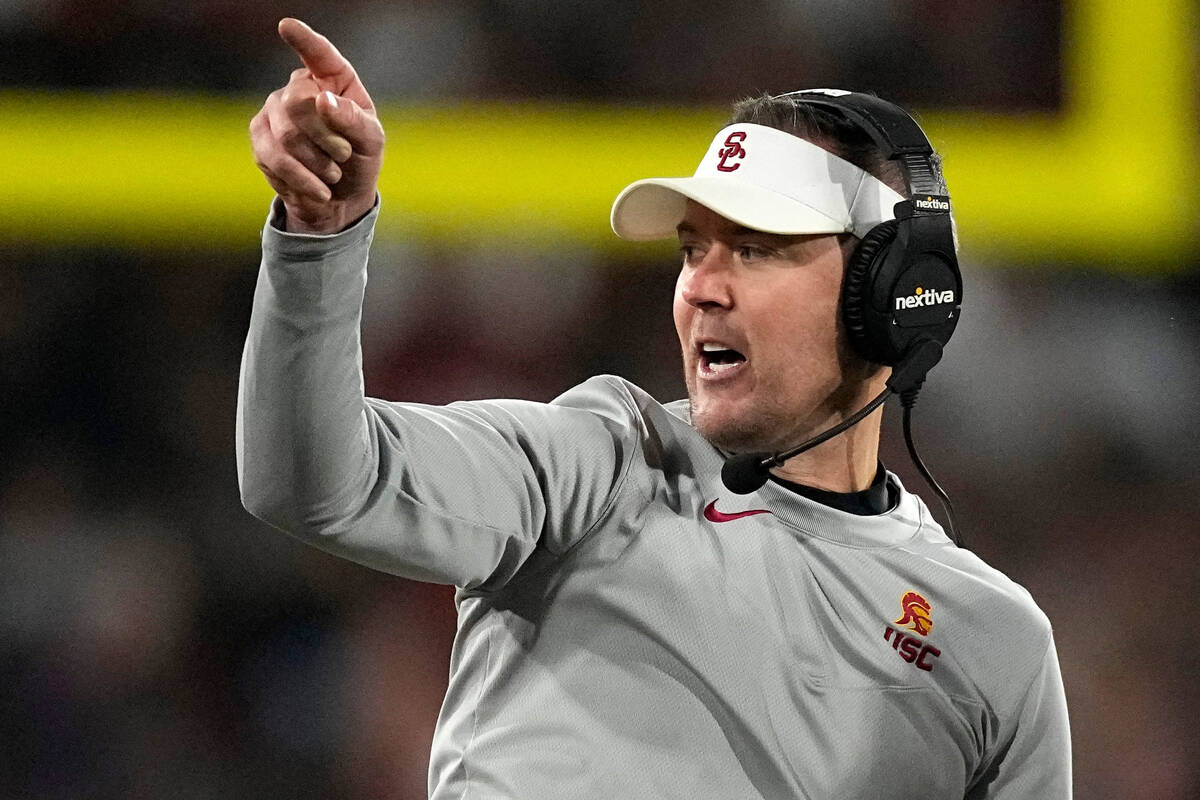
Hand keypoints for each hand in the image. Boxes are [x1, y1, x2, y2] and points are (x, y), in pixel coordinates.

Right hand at [250, 18, 384, 233]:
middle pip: (298, 102)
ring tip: (333, 174)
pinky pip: (275, 158)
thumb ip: (355, 121)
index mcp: (332, 79)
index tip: (287, 26)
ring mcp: (273, 111)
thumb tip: (324, 100)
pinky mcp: (259, 139)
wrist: (339, 198)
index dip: (304, 39)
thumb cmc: (359, 160)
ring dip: (317, 163)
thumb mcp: (371, 142)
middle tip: (344, 155)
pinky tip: (317, 187)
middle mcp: (298, 88)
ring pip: (286, 135)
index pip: (318, 54)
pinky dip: (302, 179)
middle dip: (326, 137)